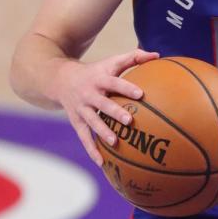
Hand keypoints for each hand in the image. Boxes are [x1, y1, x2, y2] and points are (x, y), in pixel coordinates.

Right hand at [54, 49, 158, 166]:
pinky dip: (92, 150)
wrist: (59, 79)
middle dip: (114, 112)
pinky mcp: (76, 122)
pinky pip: (84, 137)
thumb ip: (133, 58)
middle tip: (129, 121)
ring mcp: (81, 109)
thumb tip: (157, 55)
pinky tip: (102, 163)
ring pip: (91, 122)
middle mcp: (89, 94)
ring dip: (102, 132)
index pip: (114, 82)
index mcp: (99, 79)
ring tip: (115, 143)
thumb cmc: (95, 72)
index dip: (126, 87)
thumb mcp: (110, 62)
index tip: (140, 94)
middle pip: (102, 104)